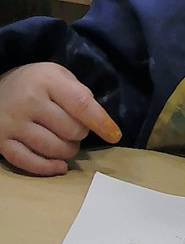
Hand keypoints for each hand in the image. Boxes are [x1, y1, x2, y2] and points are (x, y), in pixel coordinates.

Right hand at [0, 63, 121, 175]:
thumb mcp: (58, 75)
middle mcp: (28, 101)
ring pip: (53, 148)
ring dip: (68, 151)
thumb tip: (100, 122)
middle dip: (80, 134)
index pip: (81, 104)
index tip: (114, 135)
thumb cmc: (35, 83)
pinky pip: (28, 162)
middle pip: (70, 130)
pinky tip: (59, 166)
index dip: (101, 122)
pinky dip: (47, 168)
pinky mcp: (1, 141)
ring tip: (67, 143)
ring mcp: (13, 123)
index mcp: (46, 80)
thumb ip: (79, 94)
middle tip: (74, 128)